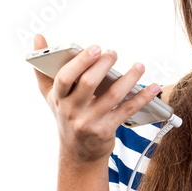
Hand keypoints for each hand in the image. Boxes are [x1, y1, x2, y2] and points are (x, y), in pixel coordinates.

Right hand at [32, 34, 161, 164]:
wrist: (77, 152)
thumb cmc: (66, 115)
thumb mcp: (51, 95)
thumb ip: (43, 68)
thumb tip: (37, 37)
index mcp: (58, 97)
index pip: (64, 77)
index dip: (80, 62)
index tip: (95, 47)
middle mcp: (72, 110)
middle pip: (88, 84)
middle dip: (103, 65)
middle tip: (113, 53)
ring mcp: (89, 121)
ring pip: (112, 96)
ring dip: (128, 79)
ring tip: (139, 66)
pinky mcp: (106, 130)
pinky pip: (127, 110)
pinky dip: (142, 98)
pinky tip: (153, 88)